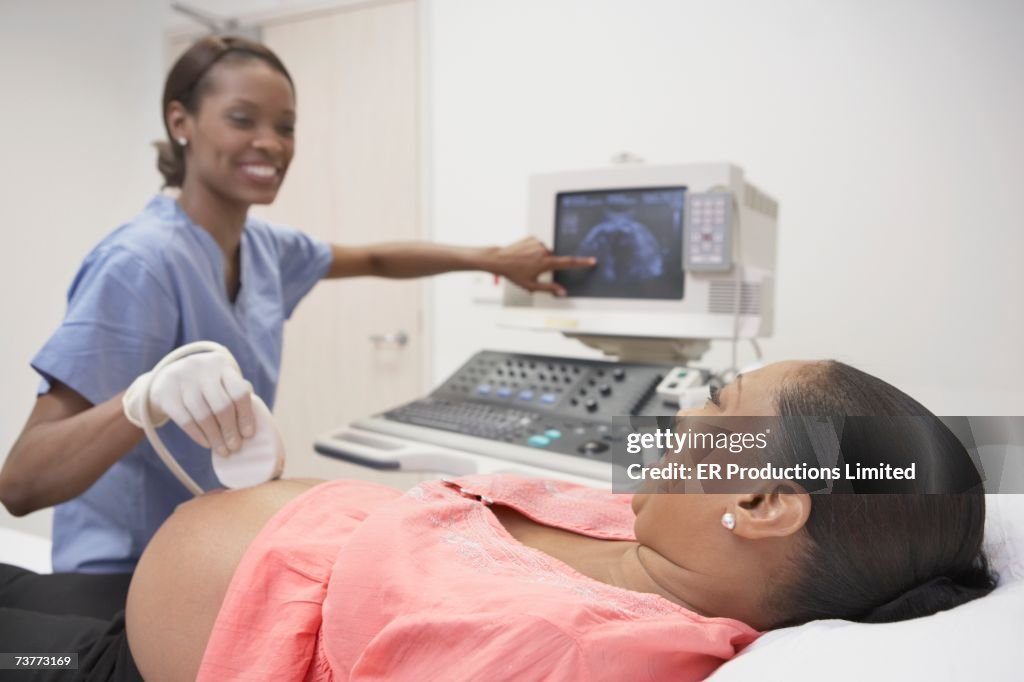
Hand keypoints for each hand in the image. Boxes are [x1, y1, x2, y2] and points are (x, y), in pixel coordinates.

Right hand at [123, 344, 255, 455]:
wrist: (165, 378)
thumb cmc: (204, 384)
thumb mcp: (220, 380)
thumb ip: (236, 396)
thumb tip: (251, 427)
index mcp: (221, 364)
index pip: (239, 392)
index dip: (246, 416)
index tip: (248, 435)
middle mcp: (201, 368)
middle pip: (222, 405)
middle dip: (230, 430)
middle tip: (235, 447)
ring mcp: (181, 380)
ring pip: (203, 415)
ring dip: (215, 437)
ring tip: (223, 450)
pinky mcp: (165, 394)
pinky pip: (185, 420)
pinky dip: (198, 435)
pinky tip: (207, 443)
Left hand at [490, 237, 595, 295]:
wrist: (500, 259)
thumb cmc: (514, 274)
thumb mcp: (532, 286)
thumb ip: (549, 289)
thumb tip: (563, 292)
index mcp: (545, 263)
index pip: (568, 263)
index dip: (582, 263)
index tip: (592, 260)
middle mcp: (543, 251)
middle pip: (553, 258)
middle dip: (548, 264)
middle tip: (534, 268)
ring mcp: (538, 243)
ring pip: (545, 251)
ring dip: (540, 257)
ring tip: (526, 261)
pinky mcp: (532, 237)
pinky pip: (538, 245)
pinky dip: (534, 250)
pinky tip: (524, 254)